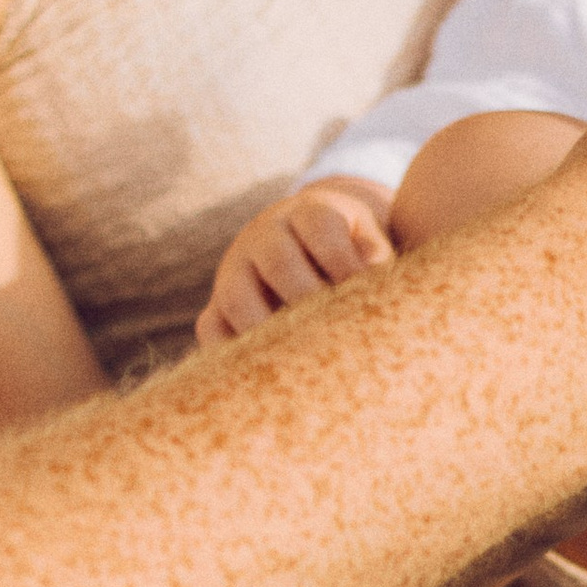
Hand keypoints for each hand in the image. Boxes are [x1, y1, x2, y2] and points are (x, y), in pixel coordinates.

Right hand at [198, 179, 396, 347]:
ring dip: (268, 330)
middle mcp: (263, 235)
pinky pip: (210, 328)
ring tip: (301, 360)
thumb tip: (376, 275)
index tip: (365, 293)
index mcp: (306, 213)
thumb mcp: (366, 237)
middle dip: (308, 298)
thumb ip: (374, 253)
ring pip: (236, 296)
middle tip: (336, 332)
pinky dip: (230, 351)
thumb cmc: (348, 247)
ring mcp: (234, 268)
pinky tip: (265, 374)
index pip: (320, 226)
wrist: (304, 241)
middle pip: (277, 260)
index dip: (343, 260)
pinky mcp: (218, 303)